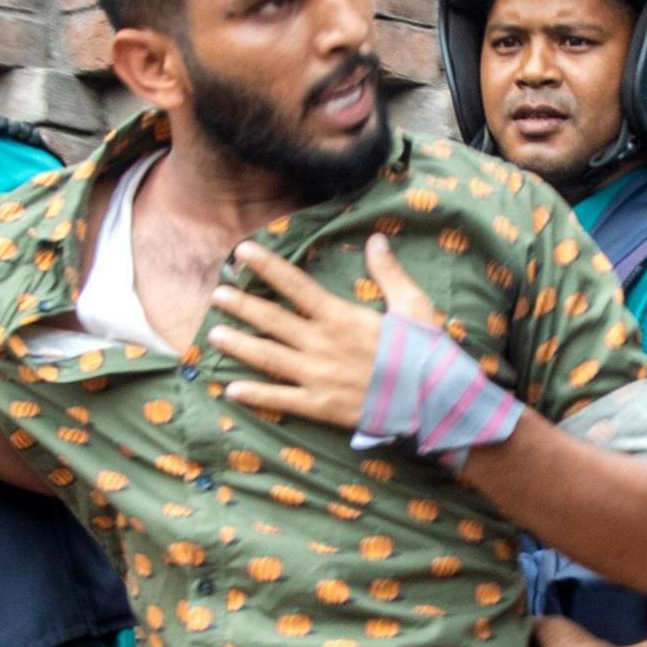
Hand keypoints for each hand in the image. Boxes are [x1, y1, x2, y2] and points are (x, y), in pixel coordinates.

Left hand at [208, 236, 446, 428]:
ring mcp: (317, 377)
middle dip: (242, 305)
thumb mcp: (413, 305)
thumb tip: (375, 239)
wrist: (432, 403)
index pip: (296, 286)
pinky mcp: (320, 406)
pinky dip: (255, 395)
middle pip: (272, 320)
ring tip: (214, 333)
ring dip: (239, 345)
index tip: (243, 252)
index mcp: (341, 317)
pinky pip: (281, 399)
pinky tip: (232, 390)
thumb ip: (389, 272)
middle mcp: (321, 344)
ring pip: (268, 357)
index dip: (267, 267)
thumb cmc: (425, 354)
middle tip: (217, 294)